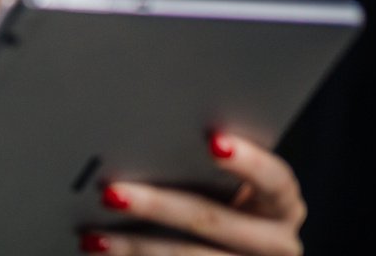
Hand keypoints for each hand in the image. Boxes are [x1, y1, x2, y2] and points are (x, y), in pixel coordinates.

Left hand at [81, 132, 305, 254]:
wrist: (230, 251)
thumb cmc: (217, 199)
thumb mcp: (223, 184)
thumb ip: (198, 164)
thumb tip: (144, 131)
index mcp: (282, 204)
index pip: (275, 180)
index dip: (248, 162)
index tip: (212, 141)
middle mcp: (278, 243)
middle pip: (214, 221)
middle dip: (157, 206)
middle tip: (110, 193)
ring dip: (135, 246)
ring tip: (93, 237)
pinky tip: (103, 251)